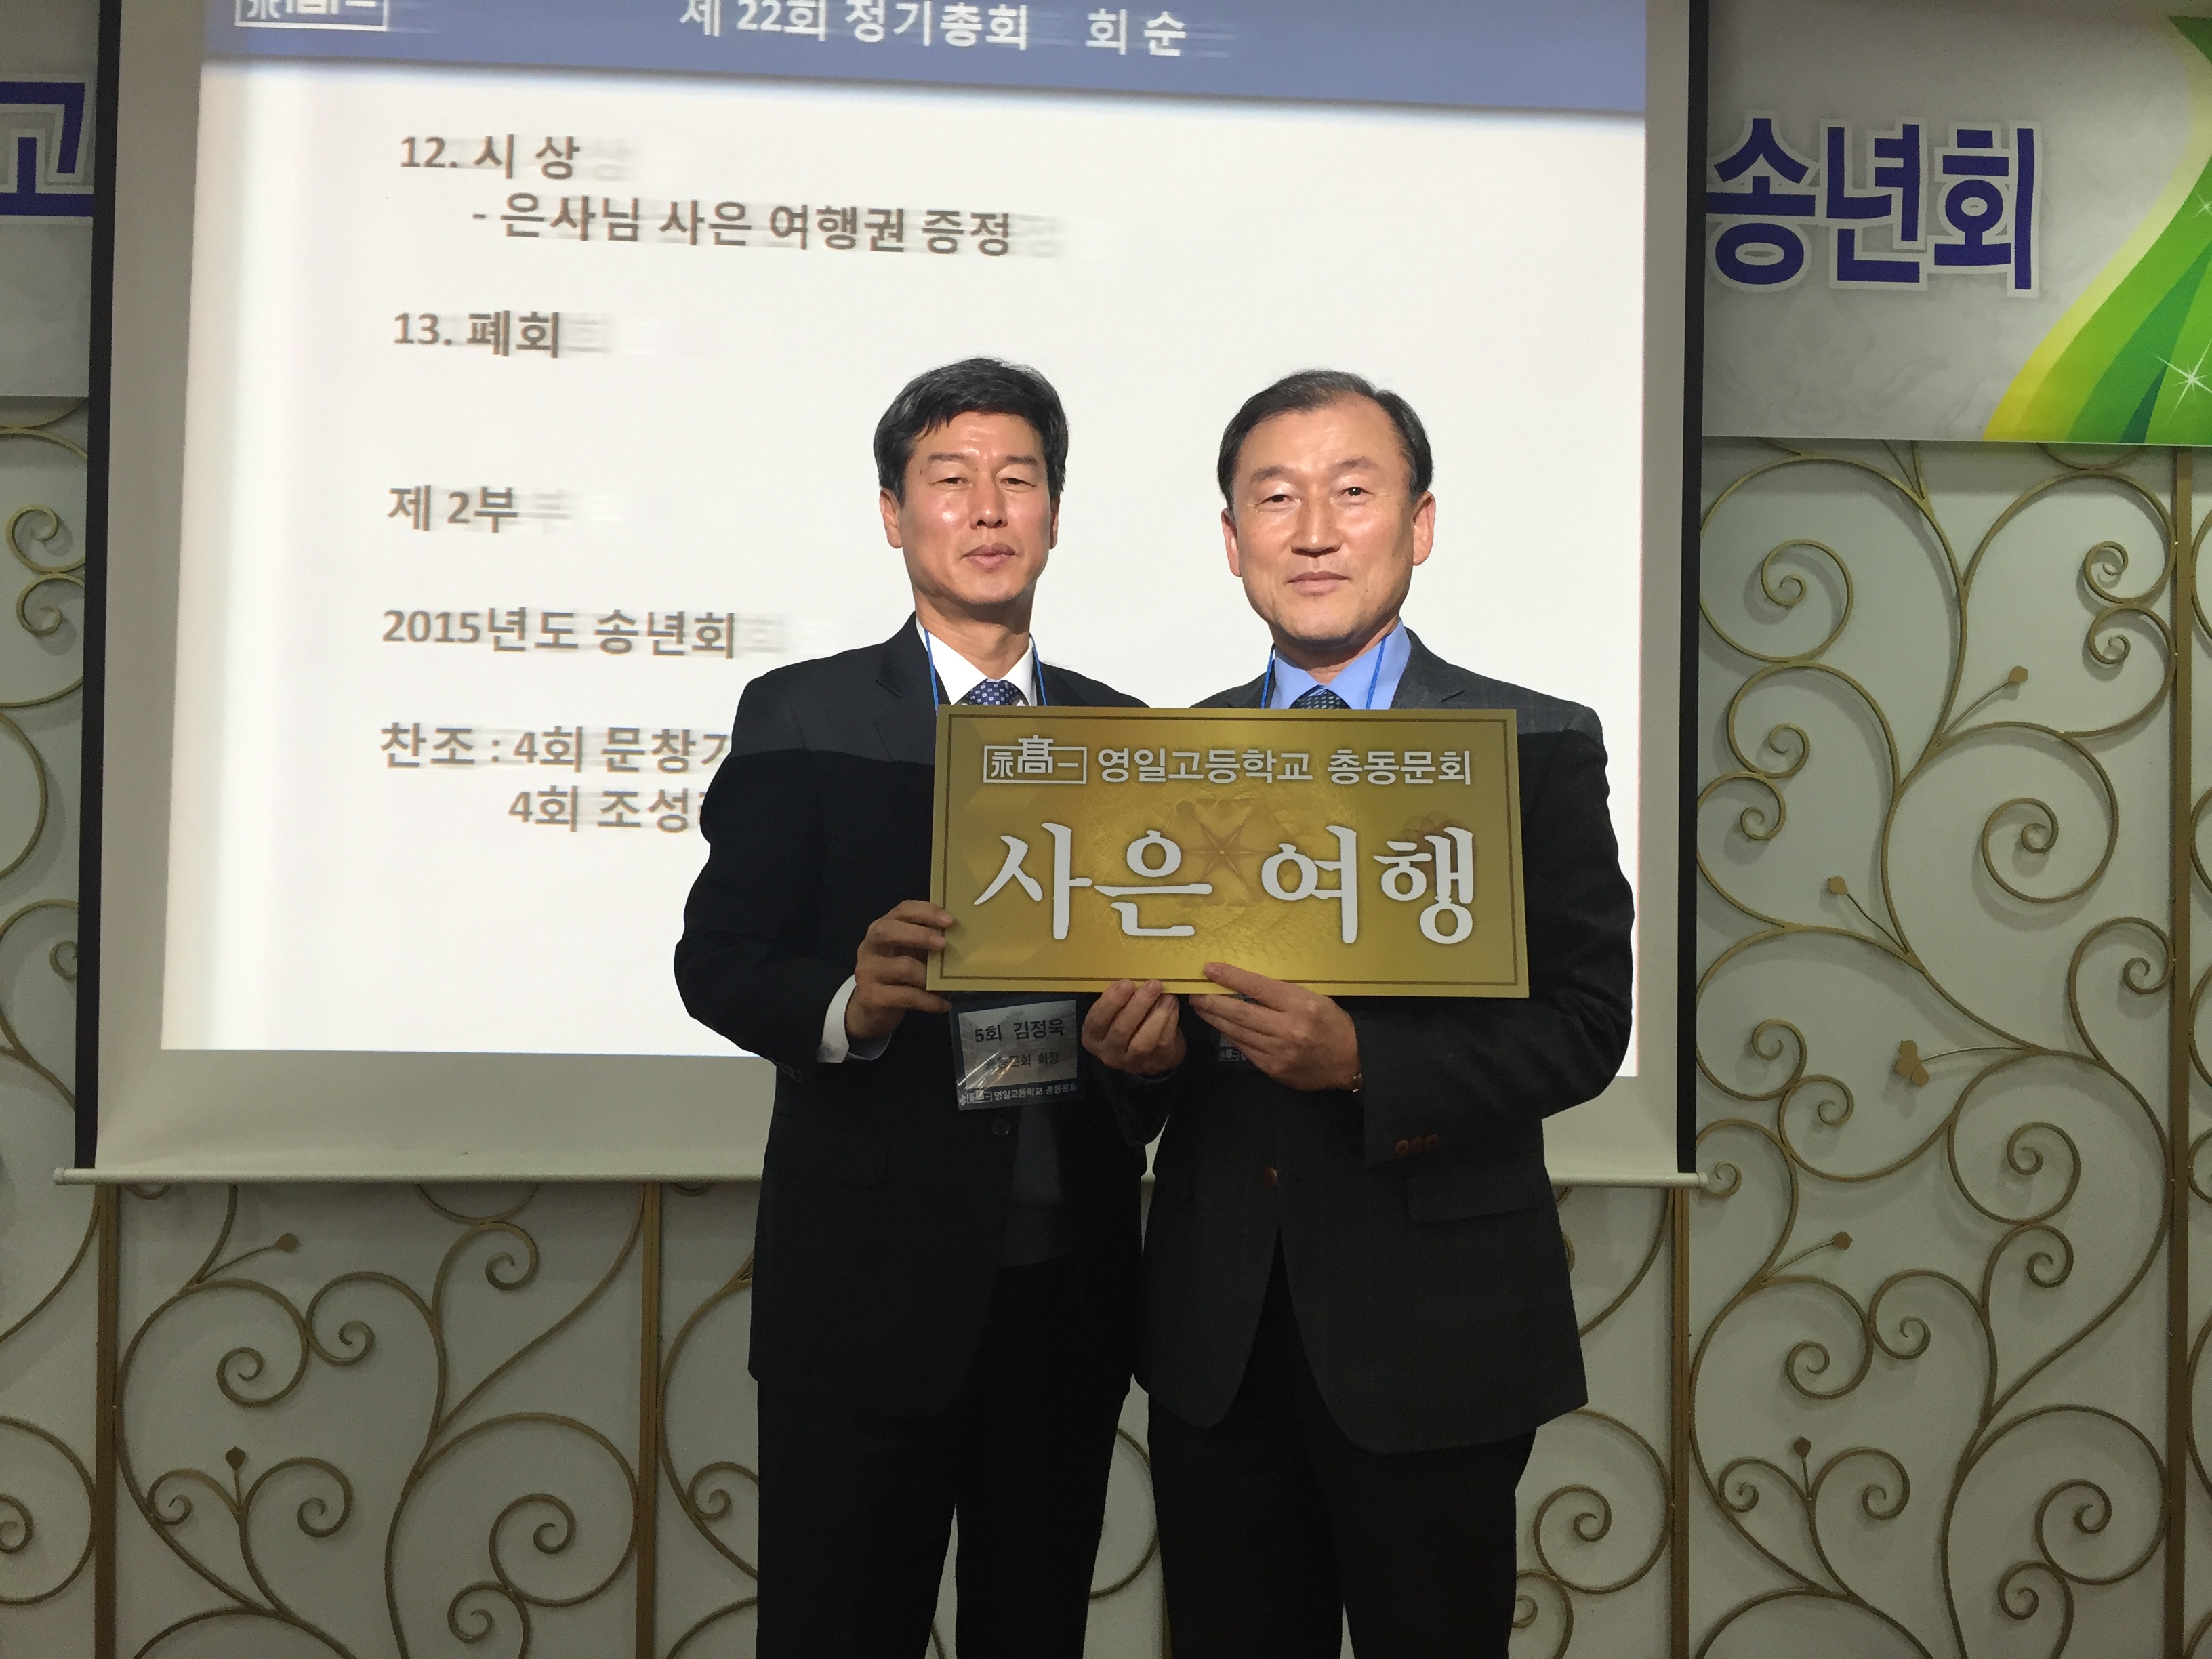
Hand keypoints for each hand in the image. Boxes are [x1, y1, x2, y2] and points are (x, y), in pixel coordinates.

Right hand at [846, 900, 953, 1042]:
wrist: (869, 1010)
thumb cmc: (895, 976)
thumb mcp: (908, 954)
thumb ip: (926, 944)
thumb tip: (961, 941)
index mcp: (882, 929)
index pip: (902, 911)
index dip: (926, 912)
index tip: (949, 921)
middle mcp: (870, 946)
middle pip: (889, 931)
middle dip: (919, 935)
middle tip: (943, 944)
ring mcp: (868, 972)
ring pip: (902, 967)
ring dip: (930, 975)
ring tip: (947, 983)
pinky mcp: (872, 997)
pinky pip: (906, 996)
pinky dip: (929, 1001)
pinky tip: (944, 1004)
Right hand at [1082, 979, 1186, 1075]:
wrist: (1151, 1052)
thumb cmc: (1129, 1023)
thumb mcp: (1116, 1013)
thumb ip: (1119, 999)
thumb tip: (1135, 975)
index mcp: (1093, 1036)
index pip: (1096, 1020)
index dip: (1111, 1002)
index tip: (1127, 983)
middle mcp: (1108, 1052)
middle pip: (1121, 1030)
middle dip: (1138, 1004)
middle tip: (1153, 984)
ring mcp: (1132, 1062)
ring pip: (1142, 1041)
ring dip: (1157, 1015)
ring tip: (1167, 995)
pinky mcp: (1155, 1063)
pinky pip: (1161, 1042)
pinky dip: (1169, 1022)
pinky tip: (1172, 1005)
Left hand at [1190, 962, 1359, 1092]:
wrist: (1350, 1062)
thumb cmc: (1332, 1023)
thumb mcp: (1314, 997)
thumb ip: (1281, 993)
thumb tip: (1245, 985)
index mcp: (1300, 1005)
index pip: (1257, 987)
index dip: (1230, 977)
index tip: (1210, 969)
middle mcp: (1287, 1028)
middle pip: (1240, 1012)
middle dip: (1212, 1001)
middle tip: (1195, 993)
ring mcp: (1279, 1052)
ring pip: (1237, 1032)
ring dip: (1216, 1019)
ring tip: (1201, 1008)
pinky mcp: (1274, 1069)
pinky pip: (1245, 1049)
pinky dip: (1232, 1036)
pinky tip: (1222, 1028)